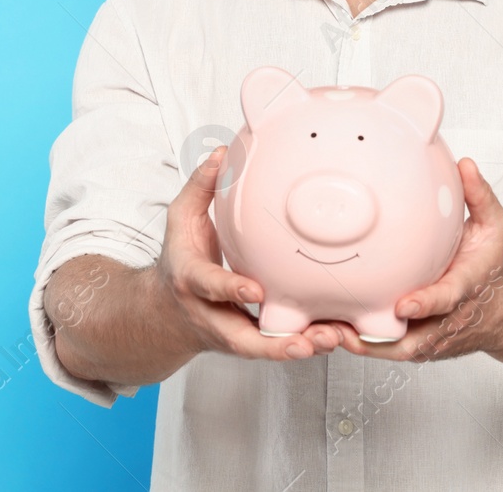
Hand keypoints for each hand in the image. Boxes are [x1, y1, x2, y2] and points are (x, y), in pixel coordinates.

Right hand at [153, 146, 341, 360]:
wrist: (165, 314)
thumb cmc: (179, 260)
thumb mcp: (180, 220)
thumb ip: (201, 186)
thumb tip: (221, 152)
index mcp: (193, 283)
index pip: (209, 287)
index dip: (230, 290)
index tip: (256, 290)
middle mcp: (212, 315)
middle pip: (243, 340)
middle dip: (275, 343)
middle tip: (309, 339)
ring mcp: (232, 334)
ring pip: (266, 349)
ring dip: (301, 346)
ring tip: (334, 338)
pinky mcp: (251, 341)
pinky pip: (279, 345)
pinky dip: (307, 343)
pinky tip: (337, 335)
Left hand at [332, 157, 502, 362]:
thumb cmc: (492, 266)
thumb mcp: (494, 227)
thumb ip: (479, 196)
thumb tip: (464, 165)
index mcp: (465, 288)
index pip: (447, 299)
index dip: (426, 304)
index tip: (403, 305)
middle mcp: (447, 319)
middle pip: (413, 338)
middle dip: (379, 338)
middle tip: (344, 329)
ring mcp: (432, 336)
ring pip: (395, 349)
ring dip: (361, 343)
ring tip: (327, 331)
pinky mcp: (419, 344)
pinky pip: (388, 348)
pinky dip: (362, 343)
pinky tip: (333, 329)